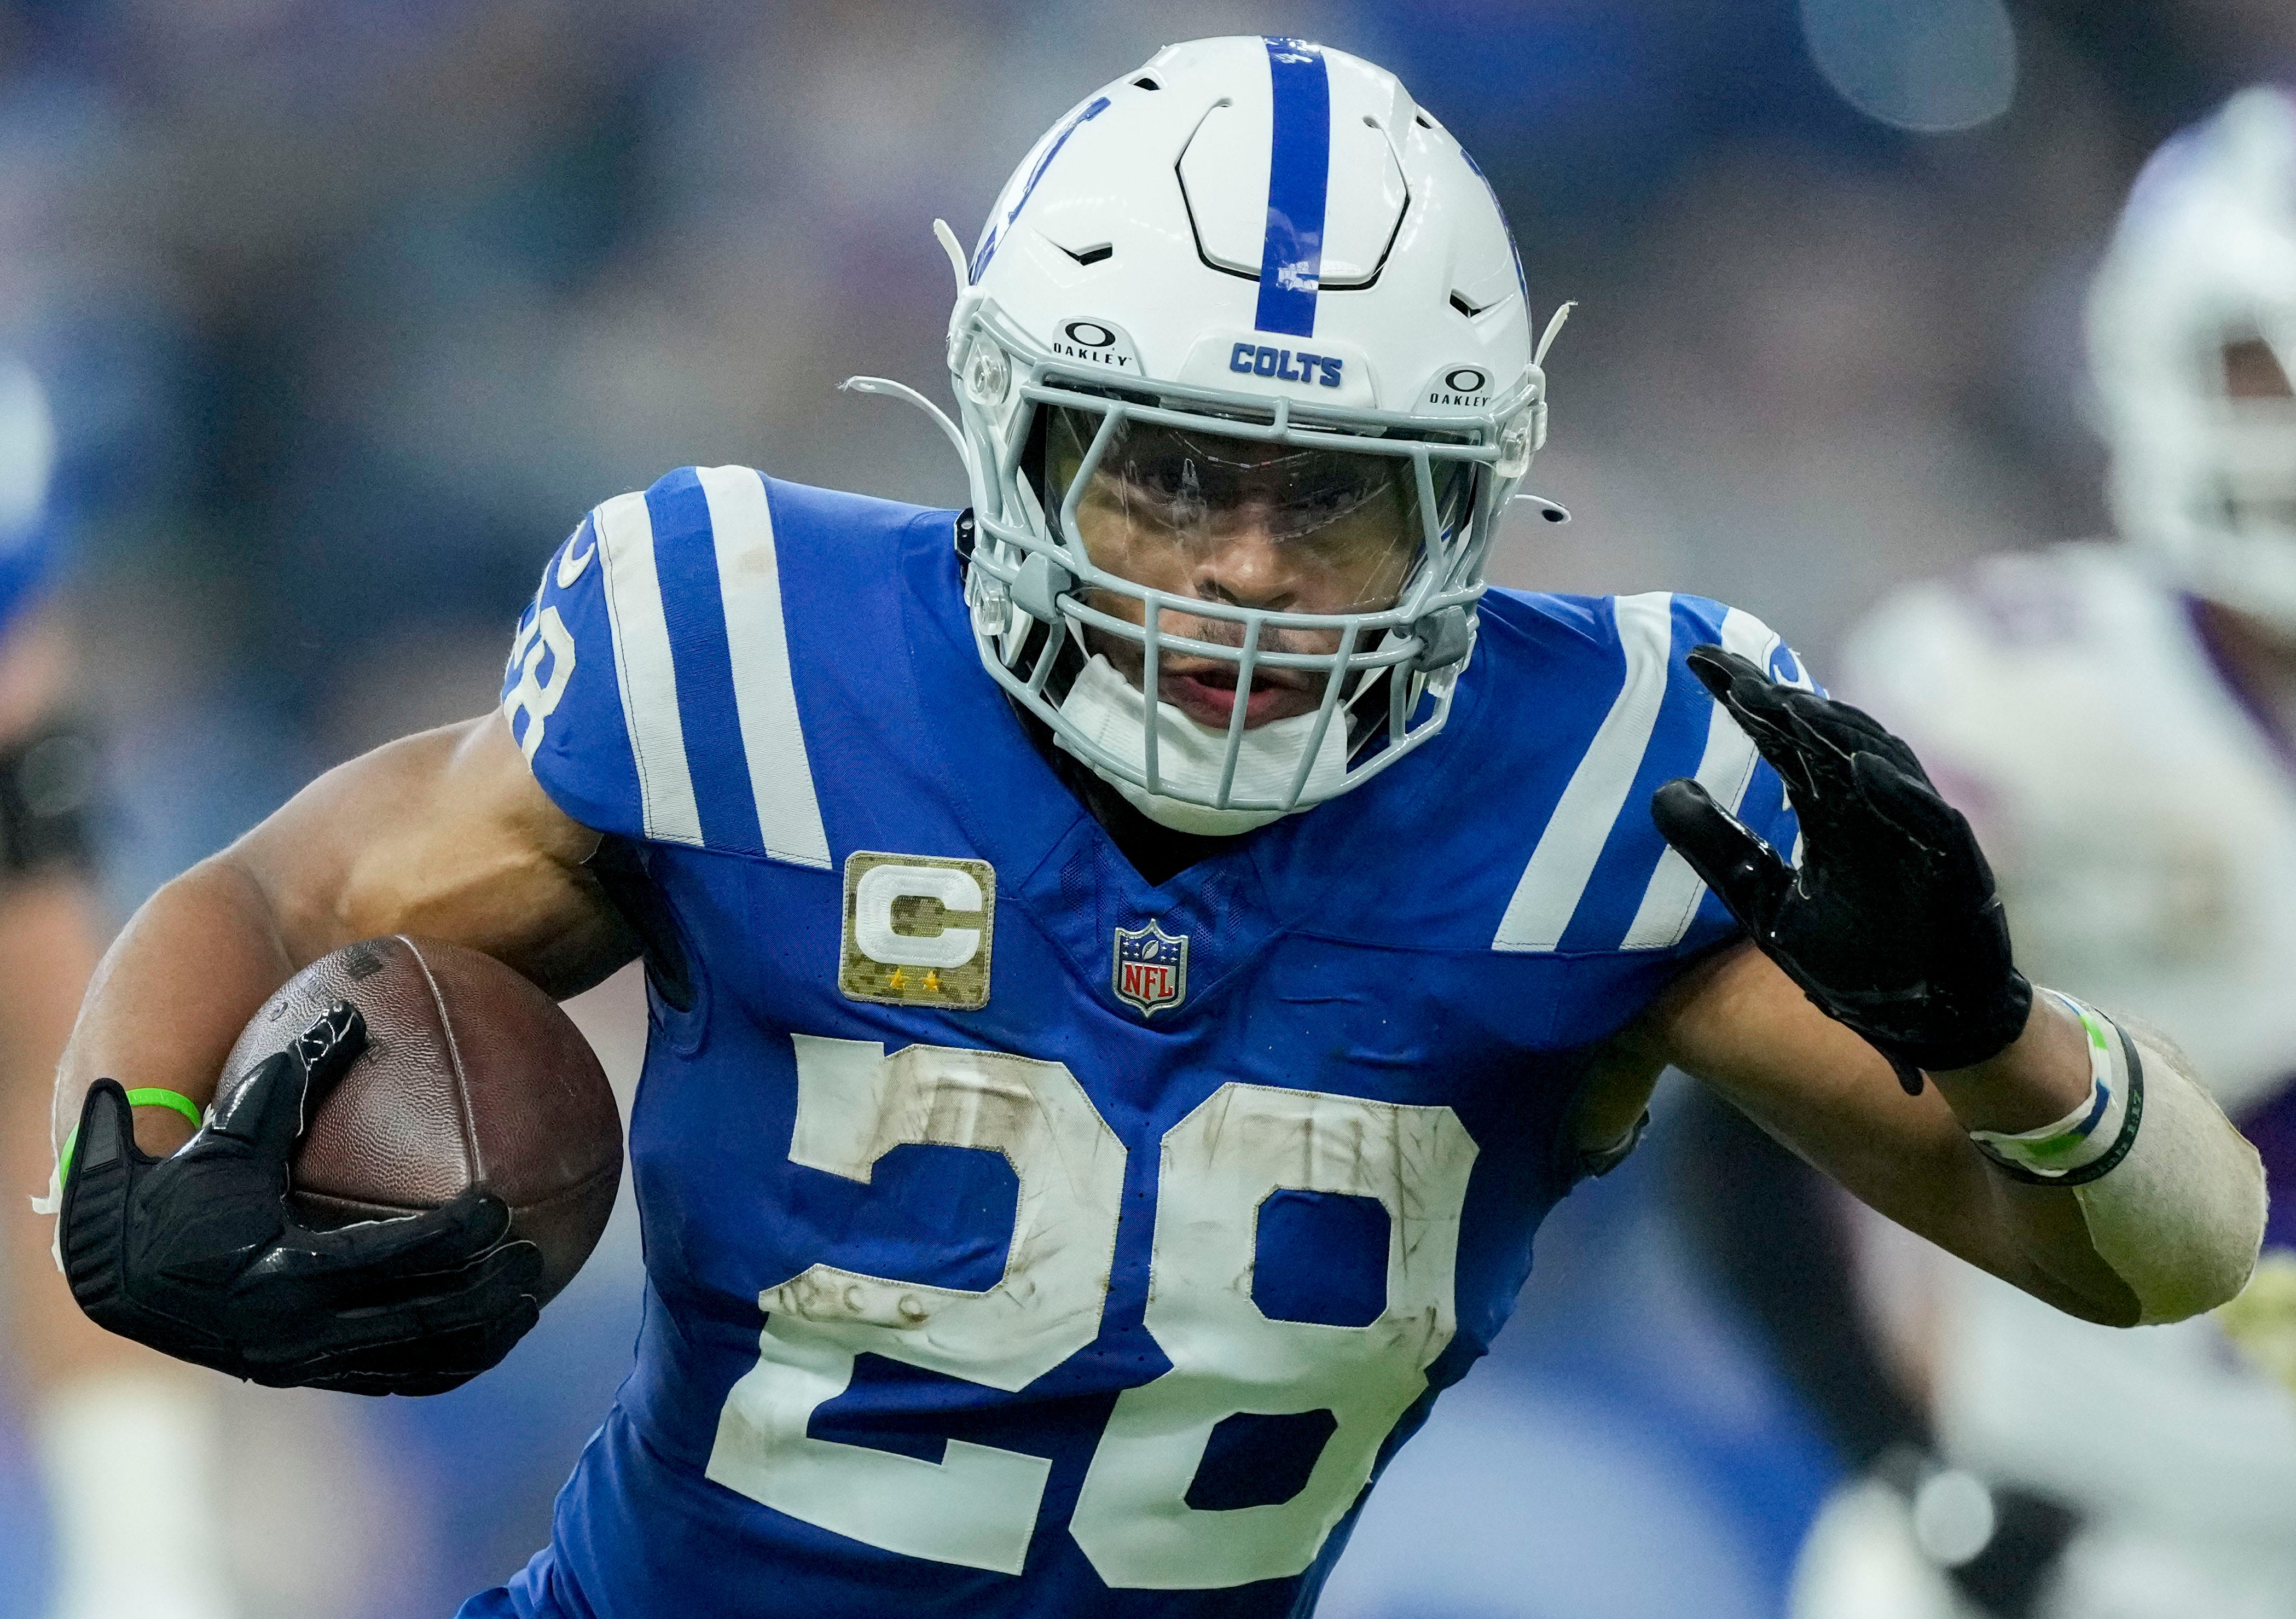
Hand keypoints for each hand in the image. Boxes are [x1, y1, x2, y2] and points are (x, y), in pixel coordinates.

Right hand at [58, 1003, 543, 1394]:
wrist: (110, 1272)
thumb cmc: (172, 1184)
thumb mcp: (225, 1132)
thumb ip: (286, 1078)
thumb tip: (348, 1007)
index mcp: (277, 1272)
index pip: (389, 1257)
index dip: (453, 1236)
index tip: (500, 1205)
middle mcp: (292, 1332)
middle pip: (418, 1318)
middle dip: (485, 1293)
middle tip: (536, 1256)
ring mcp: (301, 1364)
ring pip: (412, 1361)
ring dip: (478, 1337)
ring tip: (533, 1302)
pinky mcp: (306, 1378)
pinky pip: (390, 1378)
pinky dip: (444, 1363)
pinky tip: (486, 1336)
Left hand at [1650, 646, 2031, 1092]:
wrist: (1933, 1025)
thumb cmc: (1857, 961)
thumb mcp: (1766, 907)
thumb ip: (1720, 851)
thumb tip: (1661, 792)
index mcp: (1829, 811)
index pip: (1780, 740)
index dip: (1743, 698)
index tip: (1695, 661)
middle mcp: (1872, 809)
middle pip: (1824, 738)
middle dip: (1780, 702)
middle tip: (1730, 673)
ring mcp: (1916, 833)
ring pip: (1878, 763)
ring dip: (1834, 733)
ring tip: (1786, 704)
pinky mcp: (1956, 867)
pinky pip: (1928, 821)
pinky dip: (1897, 793)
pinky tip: (1859, 767)